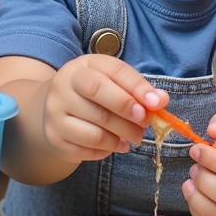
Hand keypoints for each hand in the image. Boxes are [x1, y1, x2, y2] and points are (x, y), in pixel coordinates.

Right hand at [41, 54, 167, 163]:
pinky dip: (107, 150)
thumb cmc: (93, 93)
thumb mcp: (113, 82)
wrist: (55, 107)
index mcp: (83, 66)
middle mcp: (64, 84)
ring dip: (121, 137)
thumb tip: (161, 101)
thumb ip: (137, 89)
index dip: (137, 87)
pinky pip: (86, 149)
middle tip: (145, 123)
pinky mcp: (54, 137)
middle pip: (98, 93)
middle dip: (128, 110)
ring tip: (134, 138)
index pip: (113, 70)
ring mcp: (55, 112)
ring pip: (94, 129)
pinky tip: (115, 145)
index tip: (156, 103)